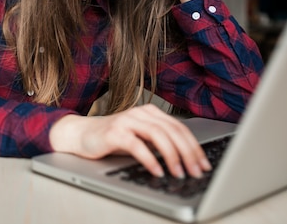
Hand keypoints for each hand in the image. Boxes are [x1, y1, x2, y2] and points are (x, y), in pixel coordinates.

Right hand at [49, 104, 211, 178]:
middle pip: (172, 131)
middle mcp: (140, 113)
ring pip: (158, 135)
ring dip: (172, 156)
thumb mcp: (141, 139)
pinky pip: (137, 145)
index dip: (194, 146)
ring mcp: (127, 120)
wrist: (81, 135)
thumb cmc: (112, 139)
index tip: (204, 164)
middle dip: (188, 153)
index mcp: (151, 112)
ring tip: (180, 173)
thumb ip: (160, 143)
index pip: (179, 128)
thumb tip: (188, 161)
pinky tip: (157, 171)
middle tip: (197, 171)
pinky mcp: (114, 132)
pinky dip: (150, 160)